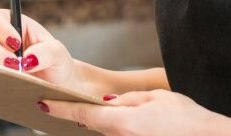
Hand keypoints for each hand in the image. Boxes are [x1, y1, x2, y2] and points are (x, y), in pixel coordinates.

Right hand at [0, 9, 82, 89]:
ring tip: (15, 76)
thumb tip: (28, 59)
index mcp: (14, 25)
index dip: (0, 28)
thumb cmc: (55, 63)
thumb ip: (46, 52)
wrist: (56, 85)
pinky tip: (6, 85)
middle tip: (15, 64)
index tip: (15, 43)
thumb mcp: (58, 53)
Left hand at [41, 90, 230, 135]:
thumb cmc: (187, 119)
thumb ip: (127, 100)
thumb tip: (107, 104)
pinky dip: (122, 130)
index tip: (42, 103)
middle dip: (90, 115)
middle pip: (95, 125)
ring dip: (110, 124)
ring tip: (138, 116)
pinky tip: (144, 124)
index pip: (81, 113)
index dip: (60, 107)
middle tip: (88, 103)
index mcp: (122, 122)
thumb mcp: (155, 97)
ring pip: (108, 134)